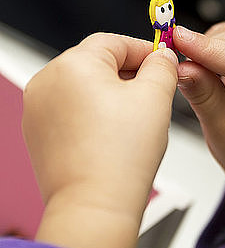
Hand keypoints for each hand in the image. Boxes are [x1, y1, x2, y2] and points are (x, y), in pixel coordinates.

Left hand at [22, 33, 177, 247]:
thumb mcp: (156, 97)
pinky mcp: (38, 132)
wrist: (95, 206)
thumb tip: (162, 56)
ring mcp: (38, 108)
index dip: (145, 51)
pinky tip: (115, 134)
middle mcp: (48, 81)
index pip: (115, 41)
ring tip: (136, 120)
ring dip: (113, 94)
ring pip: (85, 86)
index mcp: (73, 65)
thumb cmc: (121, 157)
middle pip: (98, 62)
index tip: (163, 63)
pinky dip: (95, 114)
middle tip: (156, 94)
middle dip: (129, 74)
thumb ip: (162, 65)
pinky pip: (72, 109)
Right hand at [174, 23, 224, 227]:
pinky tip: (214, 68)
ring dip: (214, 44)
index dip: (207, 49)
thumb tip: (181, 66)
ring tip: (200, 73)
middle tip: (176, 58)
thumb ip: (204, 96)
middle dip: (207, 45)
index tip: (176, 39)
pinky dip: (222, 45)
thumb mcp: (223, 132)